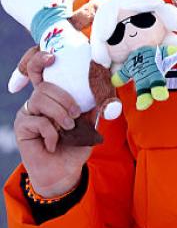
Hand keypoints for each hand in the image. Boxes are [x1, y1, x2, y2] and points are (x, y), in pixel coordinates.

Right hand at [14, 53, 91, 196]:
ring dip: (59, 114)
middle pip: (45, 85)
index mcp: (54, 96)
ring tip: (68, 128)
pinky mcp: (22, 127)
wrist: (64, 171)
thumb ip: (94, 109)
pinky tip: (55, 142)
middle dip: (65, 99)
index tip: (52, 56)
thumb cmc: (76, 145)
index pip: (41, 71)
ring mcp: (28, 113)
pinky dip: (51, 132)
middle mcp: (38, 101)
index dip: (40, 59)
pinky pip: (37, 120)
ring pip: (40, 99)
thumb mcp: (90, 125)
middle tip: (76, 116)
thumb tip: (104, 95)